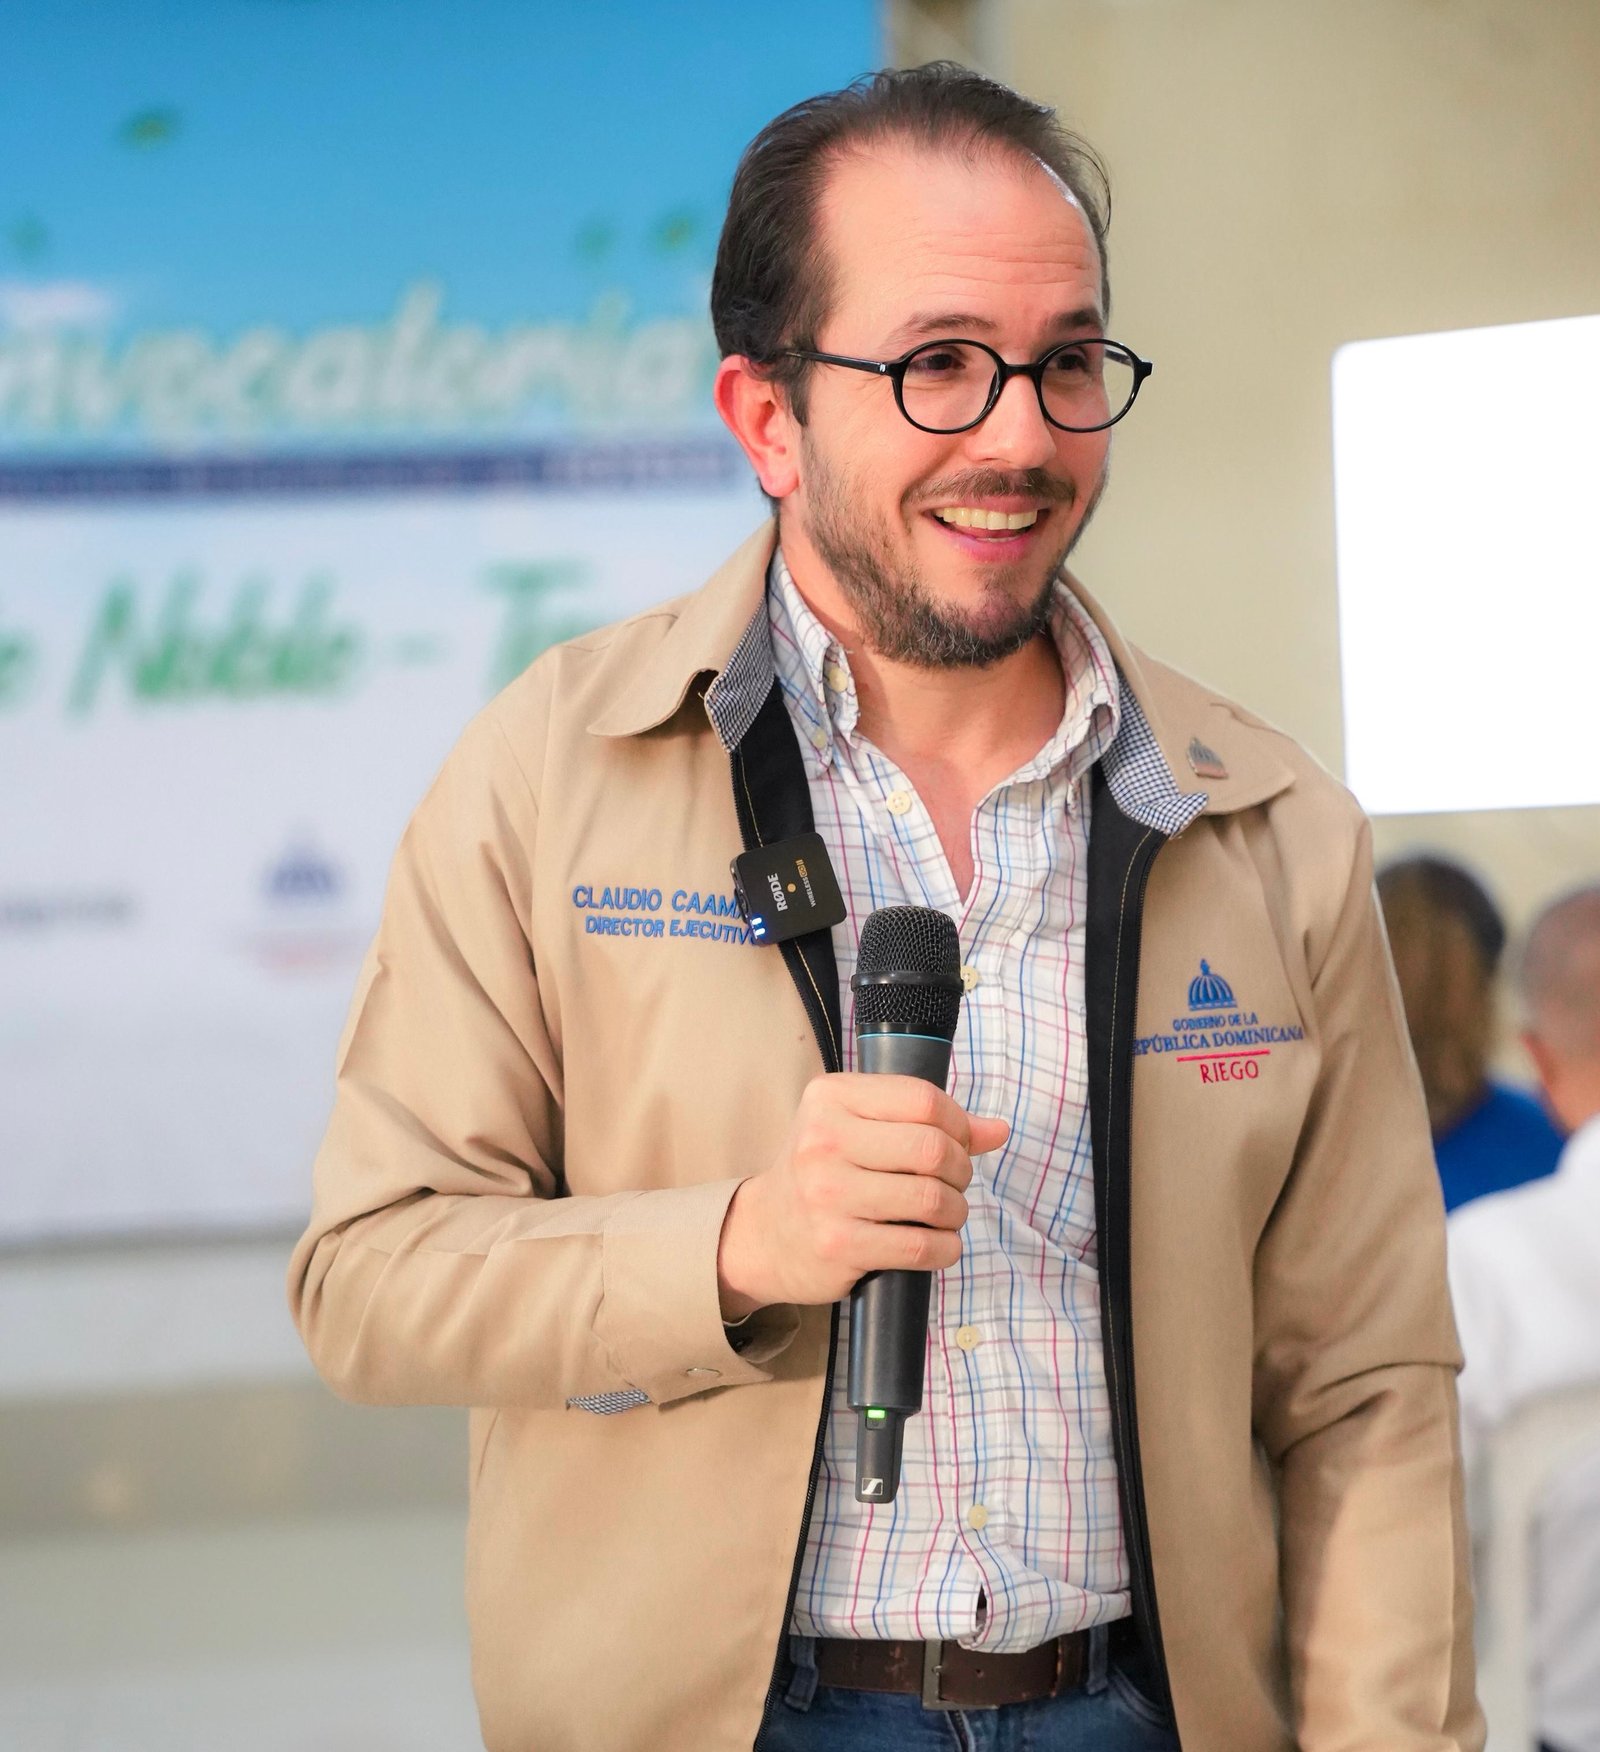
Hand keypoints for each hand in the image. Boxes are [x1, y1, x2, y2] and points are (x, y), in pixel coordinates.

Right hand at [716, 1072, 1009, 1317]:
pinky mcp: (838, 1244)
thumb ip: (926, 1122)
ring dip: (956, 1212)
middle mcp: (823, 1140)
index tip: (959, 1144)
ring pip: (933, 1199)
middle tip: (955, 1183)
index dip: (959, 1124)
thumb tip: (997, 1130)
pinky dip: (945, 1248)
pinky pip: (920, 1247)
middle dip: (962, 1170)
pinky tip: (938, 1244)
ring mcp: (828, 1194)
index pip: (923, 1100)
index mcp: (830, 1098)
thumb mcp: (859, 1129)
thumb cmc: (824, 1173)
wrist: (763, 1234)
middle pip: (933, 1149)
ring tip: (946, 1214)